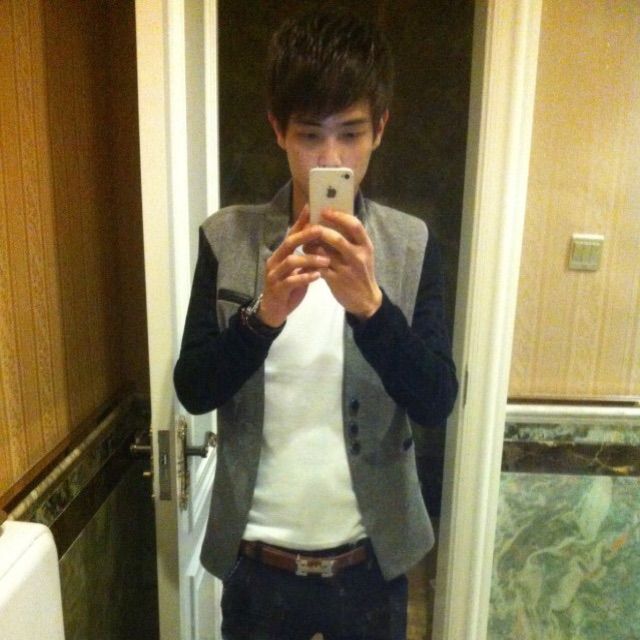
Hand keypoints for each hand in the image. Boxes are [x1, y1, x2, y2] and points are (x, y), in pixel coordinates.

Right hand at [258, 207, 329, 326]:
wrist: (273, 311)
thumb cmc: (288, 288)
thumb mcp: (297, 270)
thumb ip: (305, 257)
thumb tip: (322, 242)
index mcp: (280, 254)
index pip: (290, 234)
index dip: (300, 222)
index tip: (311, 208)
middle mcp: (275, 261)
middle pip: (289, 243)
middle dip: (305, 236)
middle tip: (322, 231)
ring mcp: (274, 275)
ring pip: (291, 261)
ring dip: (309, 259)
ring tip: (326, 260)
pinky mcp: (277, 289)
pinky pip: (291, 281)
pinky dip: (304, 277)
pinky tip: (317, 276)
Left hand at [313, 208, 382, 319]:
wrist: (366, 300)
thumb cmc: (361, 272)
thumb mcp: (363, 254)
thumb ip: (351, 240)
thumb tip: (331, 220)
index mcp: (366, 246)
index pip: (355, 225)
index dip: (339, 216)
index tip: (324, 211)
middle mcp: (358, 256)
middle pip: (337, 238)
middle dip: (319, 231)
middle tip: (309, 227)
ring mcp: (347, 269)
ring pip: (324, 253)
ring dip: (311, 246)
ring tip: (305, 244)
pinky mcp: (336, 281)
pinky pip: (319, 267)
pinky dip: (310, 262)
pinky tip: (305, 259)